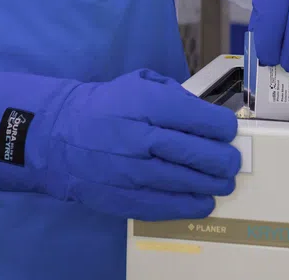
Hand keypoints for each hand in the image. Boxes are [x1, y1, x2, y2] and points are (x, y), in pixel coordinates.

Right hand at [49, 69, 240, 220]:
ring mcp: (130, 171)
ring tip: (223, 183)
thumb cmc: (107, 106)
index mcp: (147, 103)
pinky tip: (203, 202)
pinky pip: (163, 205)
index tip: (228, 132)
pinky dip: (189, 206)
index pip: (199, 118)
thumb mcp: (140, 83)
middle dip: (223, 160)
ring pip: (184, 182)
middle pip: (197, 154)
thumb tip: (208, 117)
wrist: (58, 136)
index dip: (222, 127)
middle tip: (231, 162)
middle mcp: (140, 137)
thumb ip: (175, 96)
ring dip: (212, 185)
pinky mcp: (121, 197)